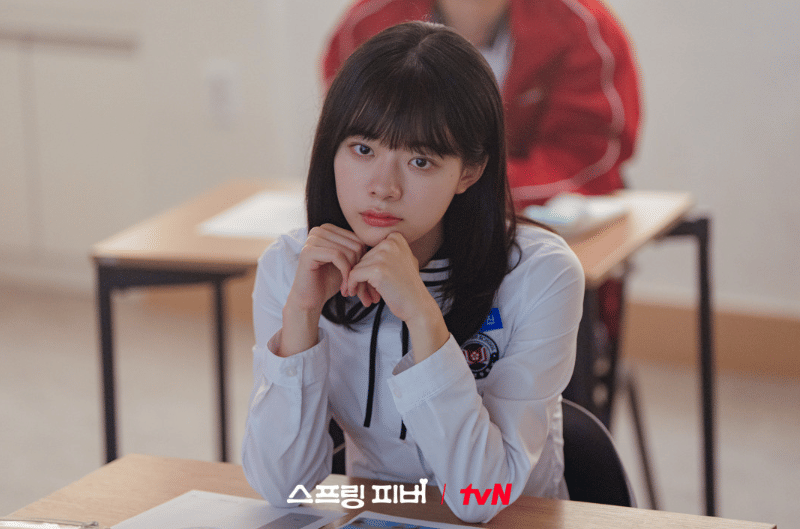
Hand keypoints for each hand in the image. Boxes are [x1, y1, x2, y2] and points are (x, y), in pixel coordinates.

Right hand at [288, 224, 366, 313]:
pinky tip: (344, 288)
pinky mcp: (308, 251)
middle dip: (359, 268)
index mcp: (329, 229)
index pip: (359, 239)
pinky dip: (345, 273)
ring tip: (350, 289)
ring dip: (352, 274)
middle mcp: (320, 230)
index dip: (364, 261)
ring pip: (348, 251)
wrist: (310, 300)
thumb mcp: (348, 262)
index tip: (362, 279)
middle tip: (357, 287)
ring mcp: (312, 239)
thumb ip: (359, 250)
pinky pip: (337, 256)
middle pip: (355, 244)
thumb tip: (385, 240)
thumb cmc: (329, 281)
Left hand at [346, 233, 448, 361]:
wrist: (417, 305)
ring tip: (369, 296)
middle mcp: (390, 243)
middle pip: (363, 258)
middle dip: (364, 277)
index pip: (370, 250)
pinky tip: (357, 294)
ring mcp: (383, 256)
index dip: (369, 266)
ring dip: (360, 283)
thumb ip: (388, 251)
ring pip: (357, 267)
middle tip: (371, 292)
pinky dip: (352, 285)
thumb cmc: (408, 287)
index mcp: (396, 238)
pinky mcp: (377, 270)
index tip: (372, 279)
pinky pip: (353, 275)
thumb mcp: (403, 260)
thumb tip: (364, 248)